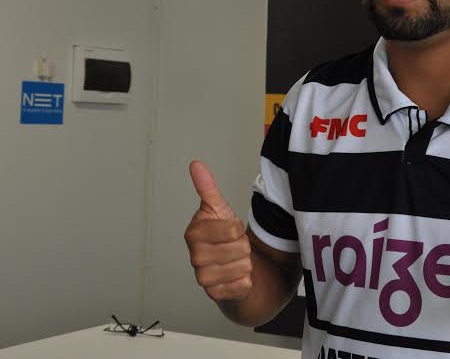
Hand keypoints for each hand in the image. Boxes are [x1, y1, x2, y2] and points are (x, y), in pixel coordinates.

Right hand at [184, 160, 252, 301]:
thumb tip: (196, 164)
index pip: (233, 229)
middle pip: (240, 248)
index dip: (238, 228)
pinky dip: (246, 280)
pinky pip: (244, 284)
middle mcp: (195, 258)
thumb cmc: (222, 235)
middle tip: (233, 246)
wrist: (227, 265)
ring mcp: (204, 279)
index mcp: (193, 234)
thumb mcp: (217, 209)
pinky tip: (235, 276)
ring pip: (244, 266)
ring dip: (246, 262)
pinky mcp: (216, 295)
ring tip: (234, 260)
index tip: (229, 229)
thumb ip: (207, 187)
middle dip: (243, 245)